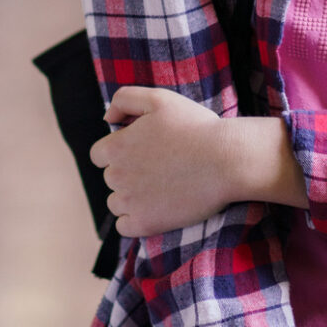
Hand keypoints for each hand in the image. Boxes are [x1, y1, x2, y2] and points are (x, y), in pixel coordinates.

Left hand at [89, 87, 304, 236]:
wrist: (226, 160)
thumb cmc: (195, 127)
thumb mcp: (159, 99)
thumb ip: (124, 99)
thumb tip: (106, 118)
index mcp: (115, 147)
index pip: (99, 155)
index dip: (120, 151)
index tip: (143, 152)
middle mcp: (116, 176)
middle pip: (111, 178)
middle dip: (129, 173)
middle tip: (160, 167)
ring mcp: (130, 202)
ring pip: (116, 203)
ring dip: (131, 198)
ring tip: (161, 188)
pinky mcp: (145, 223)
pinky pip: (125, 227)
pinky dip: (136, 221)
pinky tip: (156, 209)